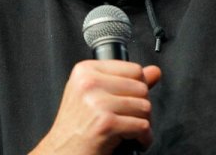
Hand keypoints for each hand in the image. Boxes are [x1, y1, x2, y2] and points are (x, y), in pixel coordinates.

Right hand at [31, 60, 160, 154]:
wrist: (61, 152)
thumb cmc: (76, 127)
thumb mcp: (95, 95)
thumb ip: (126, 81)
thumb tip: (154, 71)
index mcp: (86, 71)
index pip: (134, 69)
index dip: (138, 87)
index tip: (130, 99)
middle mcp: (89, 83)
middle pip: (142, 88)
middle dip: (141, 107)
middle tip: (129, 118)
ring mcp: (97, 103)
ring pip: (145, 107)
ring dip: (143, 123)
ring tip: (129, 129)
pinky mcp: (105, 123)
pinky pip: (142, 126)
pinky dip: (143, 138)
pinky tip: (133, 140)